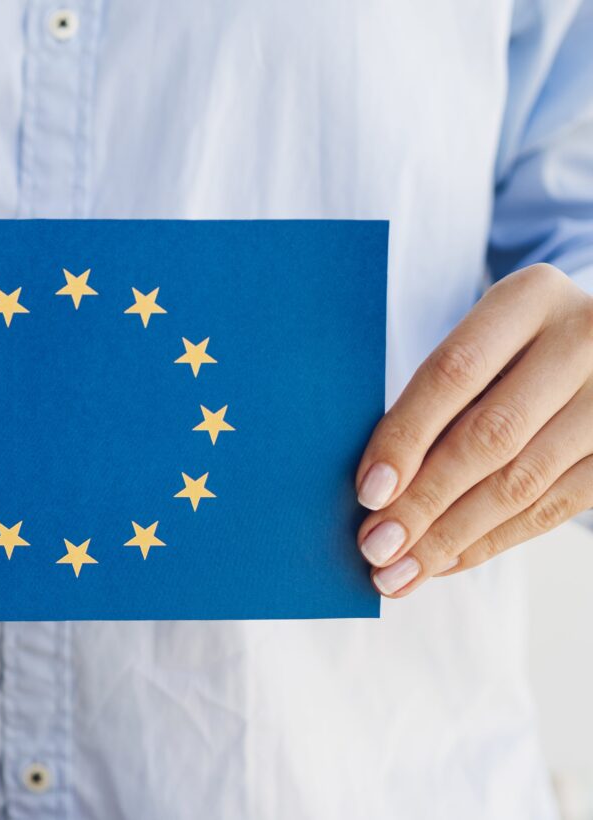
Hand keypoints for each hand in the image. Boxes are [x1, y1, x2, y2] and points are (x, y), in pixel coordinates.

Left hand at [356, 263, 592, 596]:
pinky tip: (444, 561)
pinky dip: (490, 542)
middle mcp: (583, 341)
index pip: (455, 372)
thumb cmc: (509, 348)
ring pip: (522, 484)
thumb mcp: (481, 341)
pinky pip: (551, 510)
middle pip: (490, 436)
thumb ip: (437, 397)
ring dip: (451, 538)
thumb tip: (375, 487)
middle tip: (374, 547)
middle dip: (424, 502)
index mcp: (530, 299)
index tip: (368, 491)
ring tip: (398, 572)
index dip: (407, 436)